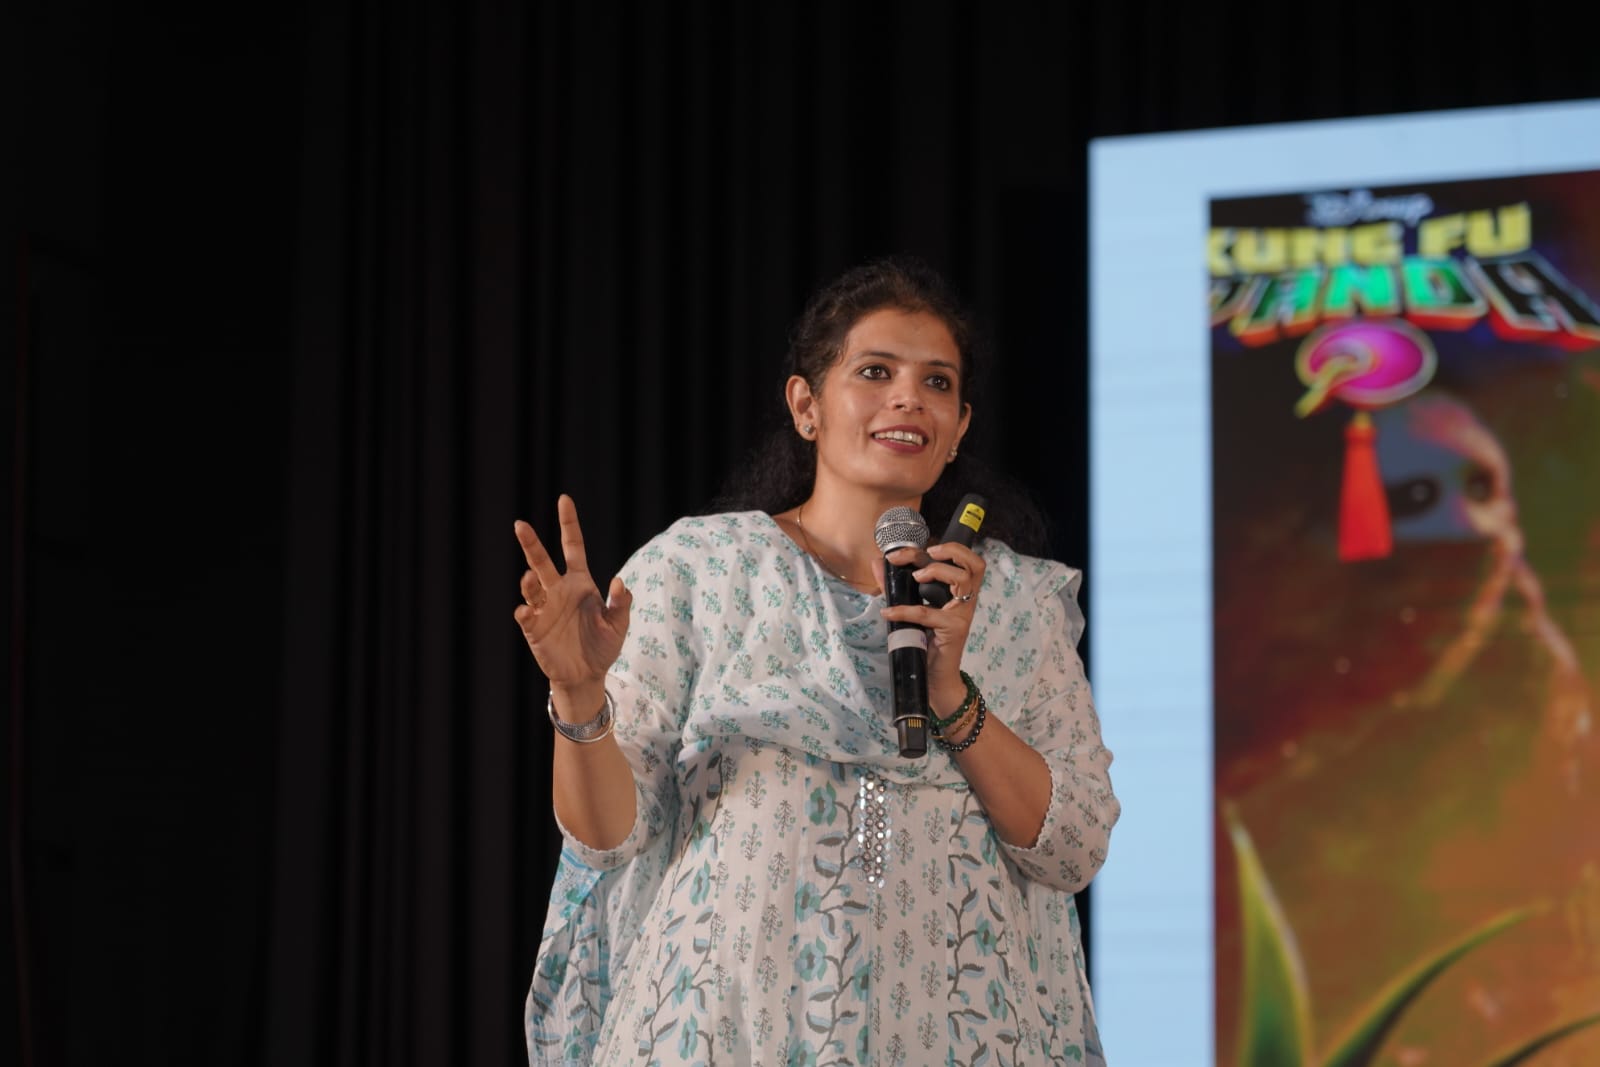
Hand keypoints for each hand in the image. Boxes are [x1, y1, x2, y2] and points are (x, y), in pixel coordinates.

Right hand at [513, 494, 632, 693]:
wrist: (587, 676)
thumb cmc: (603, 646)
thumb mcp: (618, 624)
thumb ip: (621, 603)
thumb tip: (619, 581)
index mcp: (580, 583)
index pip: (572, 546)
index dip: (569, 524)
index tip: (564, 500)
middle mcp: (559, 590)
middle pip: (542, 561)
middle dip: (531, 543)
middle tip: (520, 525)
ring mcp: (544, 608)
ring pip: (531, 587)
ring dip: (529, 581)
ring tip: (529, 578)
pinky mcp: (534, 628)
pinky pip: (526, 615)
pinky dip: (525, 611)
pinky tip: (526, 611)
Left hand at [879, 539, 985, 713]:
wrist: (935, 679)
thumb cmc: (925, 643)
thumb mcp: (910, 609)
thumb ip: (895, 586)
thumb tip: (878, 562)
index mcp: (959, 592)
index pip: (964, 559)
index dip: (948, 547)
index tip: (918, 548)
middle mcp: (966, 600)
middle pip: (970, 563)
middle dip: (946, 551)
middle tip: (920, 555)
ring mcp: (963, 614)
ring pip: (961, 579)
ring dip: (935, 572)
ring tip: (915, 579)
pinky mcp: (954, 629)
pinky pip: (928, 613)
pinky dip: (904, 610)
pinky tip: (888, 613)